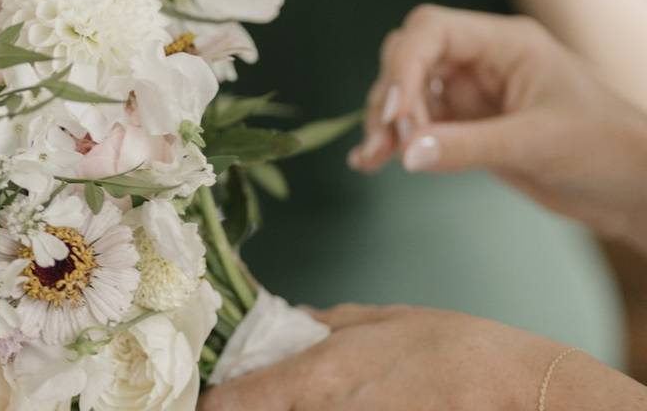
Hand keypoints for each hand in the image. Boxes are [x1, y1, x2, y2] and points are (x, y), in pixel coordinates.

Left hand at [199, 304, 566, 410]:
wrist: (518, 387)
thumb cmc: (453, 346)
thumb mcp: (383, 318)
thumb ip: (325, 322)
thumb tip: (286, 321)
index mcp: (321, 371)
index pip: (240, 400)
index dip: (214, 403)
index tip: (201, 400)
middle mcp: (328, 409)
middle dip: (251, 405)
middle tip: (242, 395)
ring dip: (288, 408)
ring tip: (296, 396)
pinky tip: (347, 400)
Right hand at [349, 4, 646, 253]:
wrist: (633, 188)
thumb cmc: (605, 149)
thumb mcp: (536, 143)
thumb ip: (468, 146)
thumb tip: (406, 152)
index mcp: (505, 43)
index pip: (431, 31)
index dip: (402, 67)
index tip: (395, 114)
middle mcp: (482, 60)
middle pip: (410, 56)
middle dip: (390, 96)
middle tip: (390, 141)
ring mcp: (473, 92)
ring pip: (407, 92)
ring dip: (385, 123)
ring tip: (372, 158)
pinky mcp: (467, 125)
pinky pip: (418, 125)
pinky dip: (394, 142)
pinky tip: (370, 162)